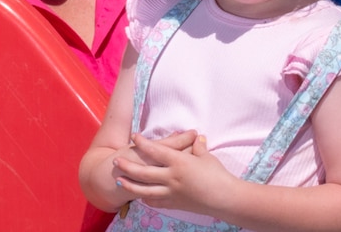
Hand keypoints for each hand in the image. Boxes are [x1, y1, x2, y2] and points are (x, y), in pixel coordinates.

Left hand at [115, 132, 236, 214]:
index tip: (135, 136)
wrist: (224, 198)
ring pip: (145, 190)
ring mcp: (171, 193)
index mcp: (179, 163)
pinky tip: (141, 196)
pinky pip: (156, 202)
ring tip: (120, 181)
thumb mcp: (207, 157)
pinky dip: (146, 198)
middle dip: (128, 166)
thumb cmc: (217, 175)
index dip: (144, 143)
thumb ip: (198, 147)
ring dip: (130, 185)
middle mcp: (171, 178)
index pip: (156, 151)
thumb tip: (196, 138)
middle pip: (144, 172)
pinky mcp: (174, 204)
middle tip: (116, 161)